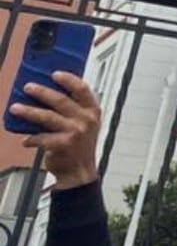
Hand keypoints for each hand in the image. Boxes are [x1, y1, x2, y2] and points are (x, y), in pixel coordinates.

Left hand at [13, 71, 101, 190]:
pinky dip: (31, 139)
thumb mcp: (84, 125)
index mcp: (92, 111)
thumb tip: (48, 94)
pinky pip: (41, 138)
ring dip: (29, 111)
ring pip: (47, 117)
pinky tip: (26, 140)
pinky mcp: (63, 145)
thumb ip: (73, 110)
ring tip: (15, 108)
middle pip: (60, 100)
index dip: (68, 80)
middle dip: (41, 92)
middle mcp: (86, 120)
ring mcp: (75, 132)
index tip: (54, 74)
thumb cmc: (79, 145)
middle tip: (28, 87)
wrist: (79, 171)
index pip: (82, 89)